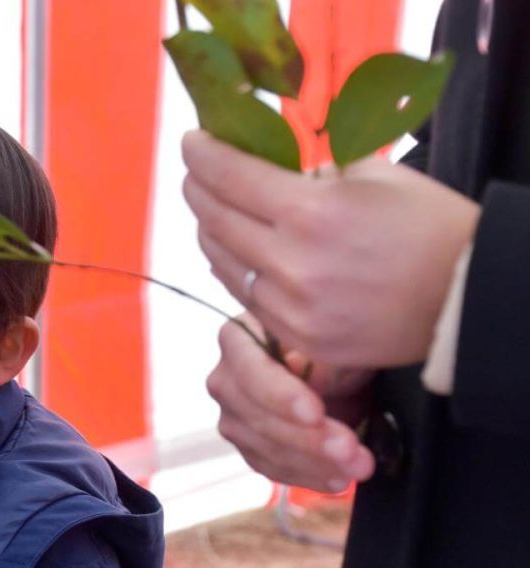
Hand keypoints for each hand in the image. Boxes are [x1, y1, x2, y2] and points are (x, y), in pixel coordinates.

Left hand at [182, 130, 479, 367]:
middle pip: (214, 219)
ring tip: (212, 209)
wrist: (465, 298)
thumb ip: (309, 174)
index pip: (230, 177)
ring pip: (220, 262)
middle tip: (197, 172)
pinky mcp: (297, 337)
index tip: (191, 141)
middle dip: (198, 188)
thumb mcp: (371, 175)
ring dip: (209, 230)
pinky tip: (236, 250)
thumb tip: (264, 169)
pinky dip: (234, 268)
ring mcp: (290, 307)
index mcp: (312, 212)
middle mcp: (291, 263)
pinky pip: (245, 296)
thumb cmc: (427, 226)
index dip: (202, 155)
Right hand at [206, 315, 375, 491]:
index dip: (280, 395)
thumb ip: (317, 356)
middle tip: (349, 449)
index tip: (315, 414)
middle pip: (254, 416)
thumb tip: (296, 366)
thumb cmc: (338, 352)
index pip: (250, 371)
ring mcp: (233, 417)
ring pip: (263, 447)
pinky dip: (307, 475)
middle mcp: (225, 379)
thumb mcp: (339, 344)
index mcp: (238, 338)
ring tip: (357, 466)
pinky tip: (338, 478)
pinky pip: (271, 468)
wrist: (344, 379)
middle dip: (306, 437)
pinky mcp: (249, 446)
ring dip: (313, 462)